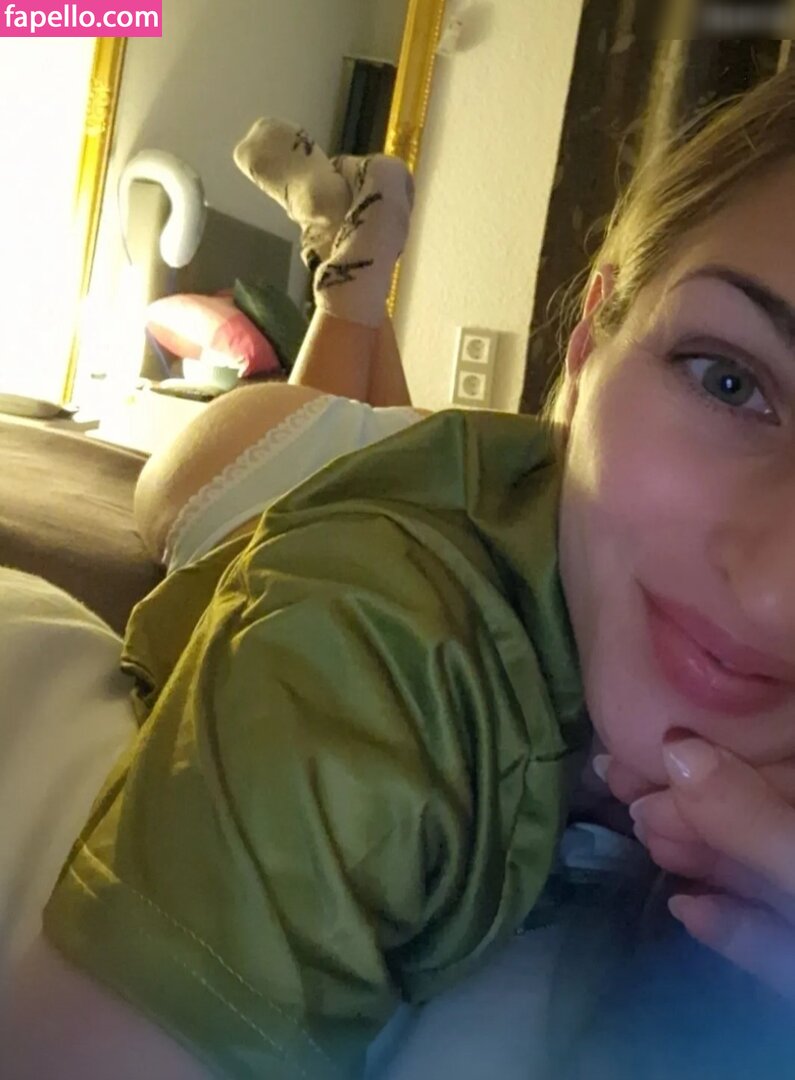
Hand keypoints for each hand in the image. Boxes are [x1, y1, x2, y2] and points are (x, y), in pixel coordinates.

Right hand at [599, 737, 794, 1001]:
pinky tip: (689, 909)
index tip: (651, 747)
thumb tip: (677, 750)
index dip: (715, 755)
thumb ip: (747, 817)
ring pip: (760, 875)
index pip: (776, 769)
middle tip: (626, 794)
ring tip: (644, 838)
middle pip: (758, 818)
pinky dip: (731, 924)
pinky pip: (771, 938)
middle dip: (693, 807)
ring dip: (701, 858)